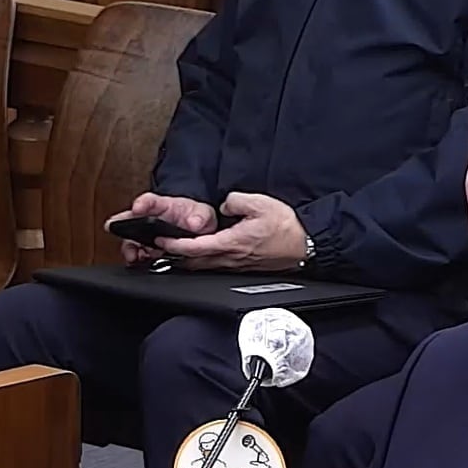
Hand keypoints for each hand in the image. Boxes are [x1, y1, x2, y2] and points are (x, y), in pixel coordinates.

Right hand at [106, 193, 217, 264]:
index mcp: (162, 206)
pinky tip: (139, 262)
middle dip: (122, 224)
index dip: (142, 203)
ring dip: (130, 247)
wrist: (198, 230)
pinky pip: (138, 254)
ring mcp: (147, 235)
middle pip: (130, 219)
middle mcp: (149, 219)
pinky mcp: (149, 249)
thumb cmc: (195, 217)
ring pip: (131, 239)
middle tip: (118, 230)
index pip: (149, 200)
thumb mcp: (203, 214)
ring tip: (132, 255)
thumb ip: (201, 217)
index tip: (137, 208)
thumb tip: (195, 223)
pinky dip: (137, 259)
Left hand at [157, 192, 307, 272]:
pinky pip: (220, 266)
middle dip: (176, 256)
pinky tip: (205, 255)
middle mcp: (232, 258)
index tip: (161, 239)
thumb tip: (225, 204)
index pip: (194, 247)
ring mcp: (239, 265)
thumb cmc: (286, 227)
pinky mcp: (246, 267)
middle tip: (163, 248)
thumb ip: (234, 201)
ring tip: (178, 251)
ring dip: (190, 260)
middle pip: (196, 262)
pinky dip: (206, 261)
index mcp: (231, 243)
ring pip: (206, 266)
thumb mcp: (259, 203)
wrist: (306, 245)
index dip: (174, 244)